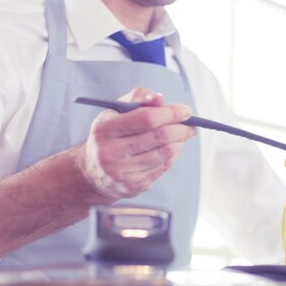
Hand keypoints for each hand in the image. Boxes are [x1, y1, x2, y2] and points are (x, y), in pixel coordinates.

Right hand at [80, 87, 195, 197]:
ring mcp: (121, 172)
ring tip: (182, 136)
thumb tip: (159, 98)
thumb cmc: (110, 134)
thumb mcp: (115, 112)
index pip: (147, 118)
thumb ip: (137, 98)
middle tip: (192, 126)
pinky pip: (163, 168)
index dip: (171, 113)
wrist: (93, 172)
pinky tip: (170, 150)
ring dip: (179, 143)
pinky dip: (172, 156)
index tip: (186, 111)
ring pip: (165, 154)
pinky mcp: (133, 186)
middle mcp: (110, 153)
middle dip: (181, 129)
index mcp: (104, 129)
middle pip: (160, 137)